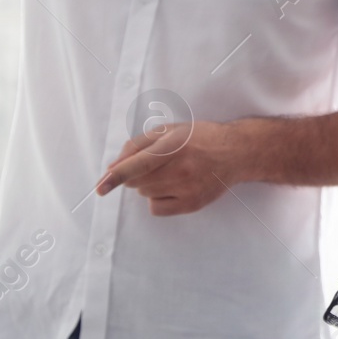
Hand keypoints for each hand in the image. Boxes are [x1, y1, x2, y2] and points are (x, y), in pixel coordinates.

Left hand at [95, 120, 245, 216]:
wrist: (236, 152)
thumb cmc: (199, 138)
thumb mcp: (170, 130)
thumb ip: (137, 145)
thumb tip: (113, 167)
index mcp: (174, 145)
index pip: (139, 163)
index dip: (117, 175)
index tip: (101, 187)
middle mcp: (181, 168)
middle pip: (136, 181)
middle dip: (137, 173)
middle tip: (158, 163)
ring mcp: (187, 188)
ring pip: (144, 193)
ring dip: (148, 184)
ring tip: (172, 172)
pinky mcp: (192, 204)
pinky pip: (156, 208)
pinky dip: (157, 199)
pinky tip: (174, 187)